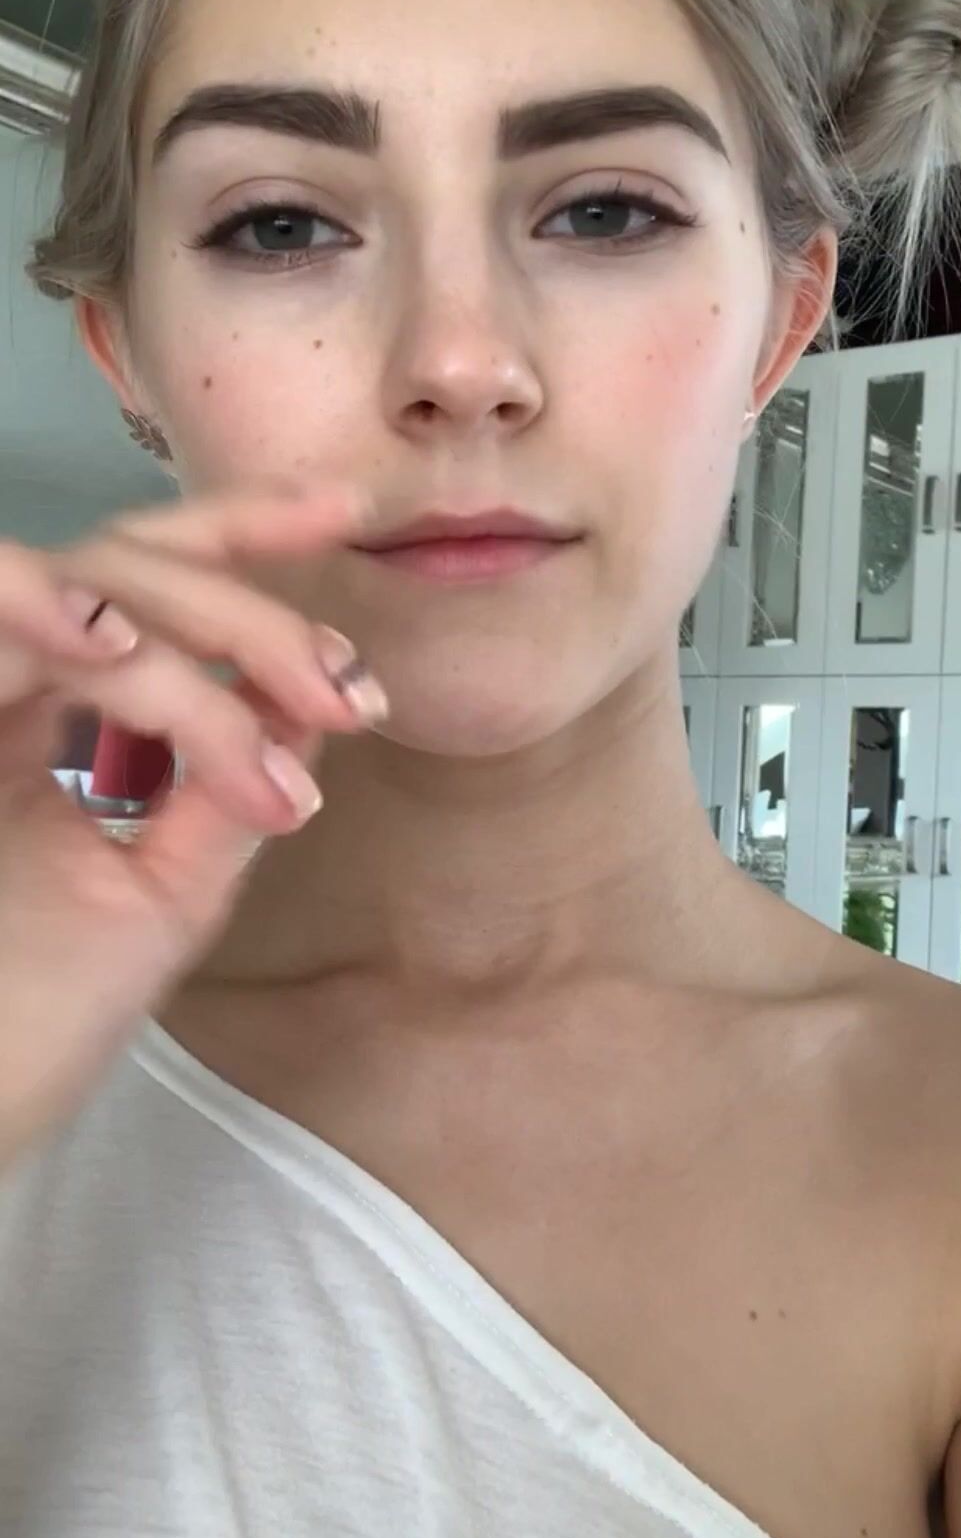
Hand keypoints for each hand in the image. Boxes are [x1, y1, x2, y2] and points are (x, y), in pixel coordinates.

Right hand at [0, 477, 385, 1169]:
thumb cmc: (35, 1022)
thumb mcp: (159, 893)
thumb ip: (220, 790)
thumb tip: (308, 700)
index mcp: (51, 719)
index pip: (149, 598)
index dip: (241, 537)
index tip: (349, 515)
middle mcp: (5, 688)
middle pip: (124, 564)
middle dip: (252, 605)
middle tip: (346, 684)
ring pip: (78, 586)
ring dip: (192, 633)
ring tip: (291, 696)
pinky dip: (43, 613)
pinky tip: (111, 643)